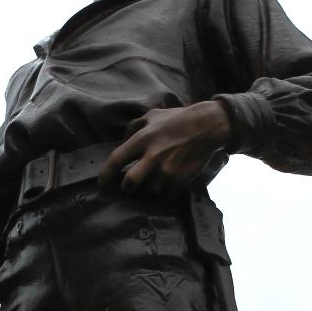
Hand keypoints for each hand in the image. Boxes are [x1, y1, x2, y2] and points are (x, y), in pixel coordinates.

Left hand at [99, 101, 232, 196]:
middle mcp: (152, 156)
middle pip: (130, 183)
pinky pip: (167, 194)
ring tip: (158, 179)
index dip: (105, 176)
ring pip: (150, 190)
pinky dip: (167, 191)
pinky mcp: (180, 180)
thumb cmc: (178, 119)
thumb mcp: (153, 116)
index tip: (103, 184)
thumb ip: (134, 126)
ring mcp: (167, 170)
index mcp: (142, 139)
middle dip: (127, 188)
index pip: (115, 160)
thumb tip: (122, 140)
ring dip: (152, 188)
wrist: (208, 126)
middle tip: (129, 187)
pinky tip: (171, 182)